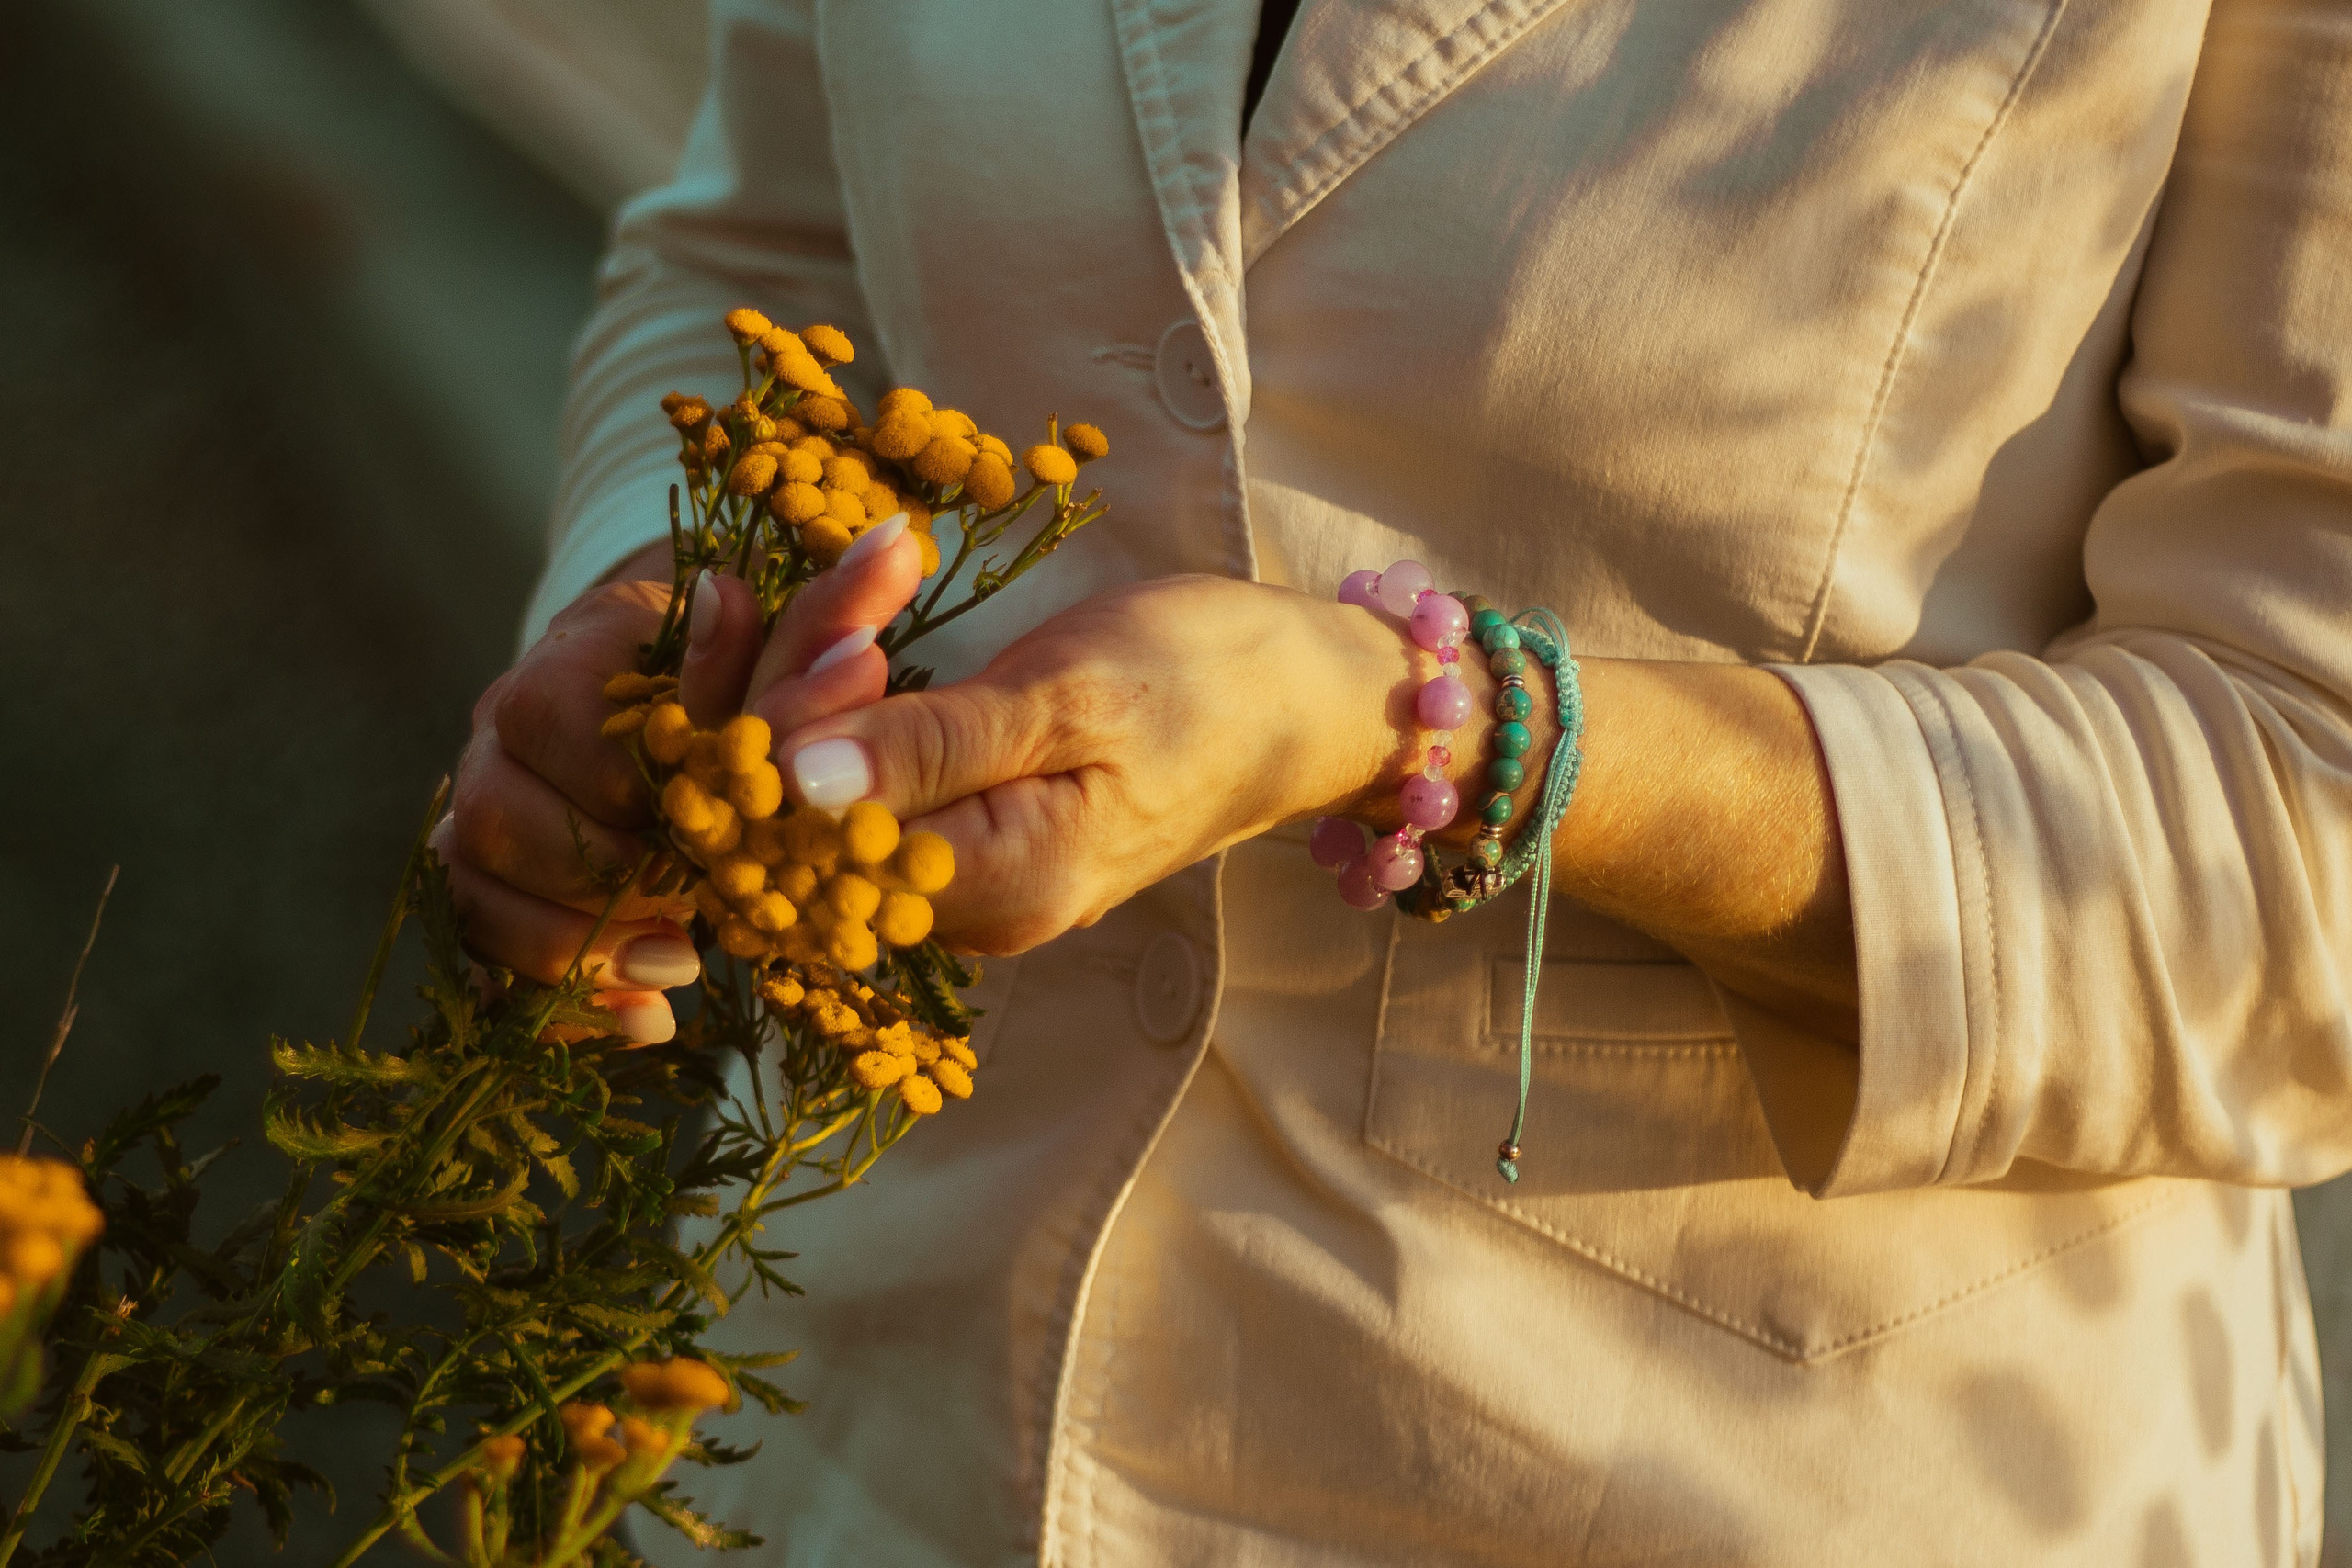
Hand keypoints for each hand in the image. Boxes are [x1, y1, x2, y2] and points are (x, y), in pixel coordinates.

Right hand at [442, 520, 923, 1038]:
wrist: (691, 719)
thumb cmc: (749, 677)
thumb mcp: (792, 648)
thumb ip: (833, 616)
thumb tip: (897, 549)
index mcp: (573, 658)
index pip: (553, 715)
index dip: (625, 785)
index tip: (708, 833)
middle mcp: (506, 734)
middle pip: (493, 816)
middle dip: (597, 886)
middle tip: (695, 931)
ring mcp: (486, 812)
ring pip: (474, 889)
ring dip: (577, 948)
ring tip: (680, 971)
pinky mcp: (491, 889)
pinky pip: (484, 955)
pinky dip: (563, 998)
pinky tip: (649, 1021)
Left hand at [764, 574, 1458, 955]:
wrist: (1299, 699)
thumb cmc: (1205, 684)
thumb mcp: (1070, 697)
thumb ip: (931, 748)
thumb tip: (794, 783)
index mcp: (994, 891)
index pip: (812, 836)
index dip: (791, 729)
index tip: (860, 623)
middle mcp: (960, 908)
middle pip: (799, 814)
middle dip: (799, 675)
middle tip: (877, 567)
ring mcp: (958, 875)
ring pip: (820, 782)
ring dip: (823, 661)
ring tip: (887, 560)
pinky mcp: (958, 830)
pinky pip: (861, 765)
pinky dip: (853, 681)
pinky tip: (876, 606)